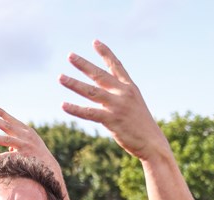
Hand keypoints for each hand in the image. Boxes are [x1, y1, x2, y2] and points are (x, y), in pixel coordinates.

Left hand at [0, 106, 57, 172]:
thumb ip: (20, 142)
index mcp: (27, 132)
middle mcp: (26, 137)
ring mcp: (25, 147)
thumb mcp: (32, 144)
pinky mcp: (24, 158)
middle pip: (8, 126)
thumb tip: (8, 147)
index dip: (4, 114)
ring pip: (7, 140)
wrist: (51, 167)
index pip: (13, 121)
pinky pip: (9, 157)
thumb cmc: (39, 155)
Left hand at [60, 41, 168, 161]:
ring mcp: (117, 105)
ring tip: (60, 77)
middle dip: (83, 64)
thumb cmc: (142, 127)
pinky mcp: (112, 120)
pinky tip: (63, 105)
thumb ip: (120, 97)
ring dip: (74, 83)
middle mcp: (123, 93)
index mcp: (130, 88)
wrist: (153, 143)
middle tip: (69, 55)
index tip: (95, 42)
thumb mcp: (134, 105)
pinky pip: (89, 112)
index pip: (116, 66)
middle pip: (99, 75)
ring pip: (91, 91)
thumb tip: (105, 94)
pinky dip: (75, 109)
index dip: (106, 53)